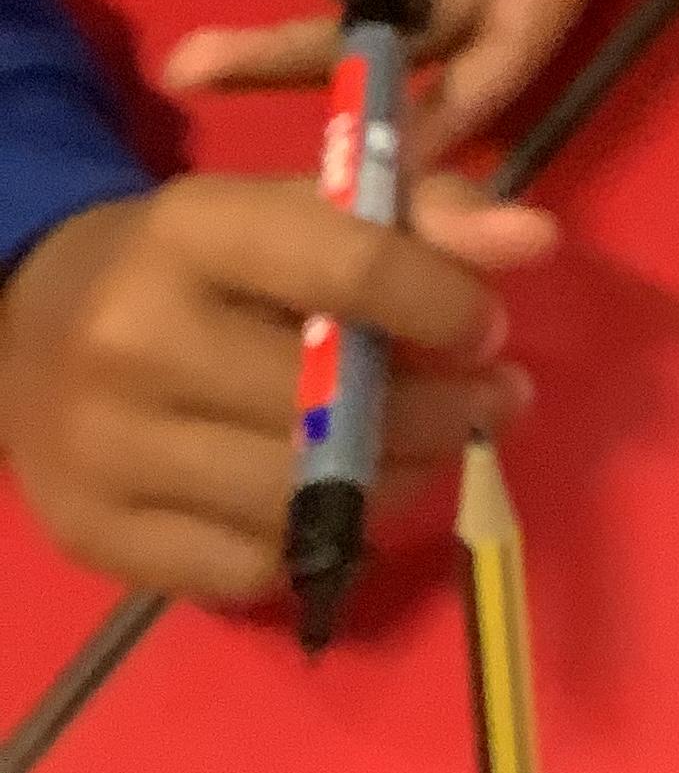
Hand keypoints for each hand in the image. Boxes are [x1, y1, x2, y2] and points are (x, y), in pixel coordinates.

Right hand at [0, 175, 551, 602]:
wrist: (31, 327)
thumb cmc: (205, 259)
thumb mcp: (302, 205)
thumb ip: (428, 210)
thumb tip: (534, 240)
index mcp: (192, 230)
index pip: (353, 268)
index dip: (447, 303)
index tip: (489, 327)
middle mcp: (134, 341)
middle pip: (330, 402)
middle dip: (445, 407)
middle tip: (498, 398)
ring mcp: (106, 449)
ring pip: (300, 497)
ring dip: (403, 478)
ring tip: (439, 447)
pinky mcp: (98, 536)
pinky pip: (251, 567)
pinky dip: (323, 538)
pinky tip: (350, 494)